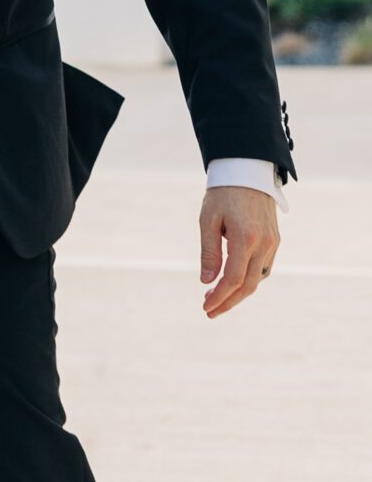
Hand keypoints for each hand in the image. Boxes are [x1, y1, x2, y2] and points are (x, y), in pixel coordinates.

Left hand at [199, 185, 280, 317]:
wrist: (247, 170)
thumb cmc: (222, 193)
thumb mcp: (208, 220)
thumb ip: (209, 252)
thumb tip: (206, 282)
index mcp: (245, 238)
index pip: (232, 279)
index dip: (219, 296)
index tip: (206, 306)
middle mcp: (264, 244)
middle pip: (248, 285)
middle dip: (228, 301)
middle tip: (209, 311)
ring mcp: (273, 242)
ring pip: (258, 279)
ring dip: (239, 293)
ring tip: (219, 299)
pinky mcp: (275, 240)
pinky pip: (264, 268)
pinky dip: (250, 279)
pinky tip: (235, 282)